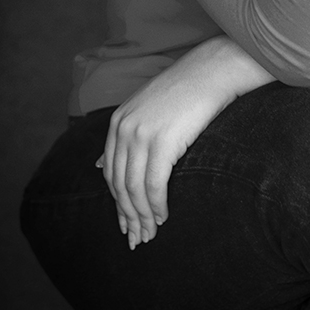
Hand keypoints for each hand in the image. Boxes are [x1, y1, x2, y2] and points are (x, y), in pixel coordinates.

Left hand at [96, 36, 274, 248]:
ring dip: (142, 217)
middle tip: (137, 239)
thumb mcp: (146, 109)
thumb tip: (95, 164)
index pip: (110, 172)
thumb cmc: (187, 90)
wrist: (213, 70)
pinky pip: (154, 185)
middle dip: (128, 215)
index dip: (117, 202)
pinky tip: (163, 217)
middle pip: (120, 184)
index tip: (126, 223)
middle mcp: (124, 128)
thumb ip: (124, 135)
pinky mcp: (163, 142)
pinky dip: (157, 206)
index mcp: (118, 121)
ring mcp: (142, 135)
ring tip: (151, 234)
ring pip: (135, 189)